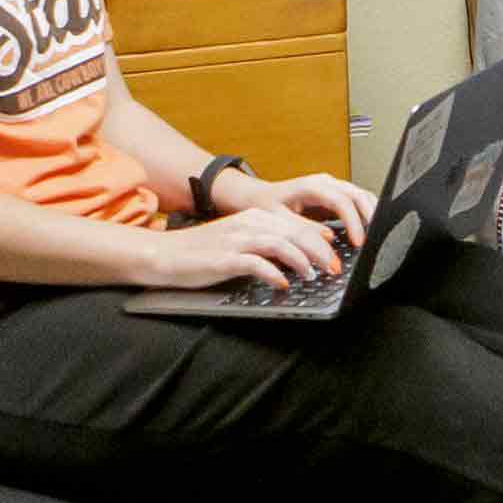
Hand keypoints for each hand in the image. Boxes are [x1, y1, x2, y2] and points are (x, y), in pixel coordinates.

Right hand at [136, 205, 338, 292]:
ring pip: (281, 244)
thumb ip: (269, 245)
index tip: (338, 254)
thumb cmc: (204, 252)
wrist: (164, 254)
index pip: (298, 224)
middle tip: (335, 268)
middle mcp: (249, 223)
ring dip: (302, 260)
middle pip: (295, 232)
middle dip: (320, 250)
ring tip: (315, 275)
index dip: (321, 239)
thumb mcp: (241, 242)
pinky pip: (256, 263)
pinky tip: (283, 284)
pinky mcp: (224, 258)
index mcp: (256, 217)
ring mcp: (236, 239)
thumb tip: (303, 255)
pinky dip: (273, 273)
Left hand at [229, 168, 376, 246]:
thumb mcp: (280, 220)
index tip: (358, 242)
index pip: (342, 201)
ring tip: (377, 234)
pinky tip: (368, 227)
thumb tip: (328, 238)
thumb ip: (304, 229)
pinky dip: (366, 212)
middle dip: (370, 216)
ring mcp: (331, 186)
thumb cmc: (265, 206)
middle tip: (376, 238)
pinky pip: (356, 200)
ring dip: (371, 213)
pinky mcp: (334, 194)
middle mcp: (324, 182)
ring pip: (360, 194)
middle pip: (357, 194)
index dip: (353, 222)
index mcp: (311, 186)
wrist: (257, 198)